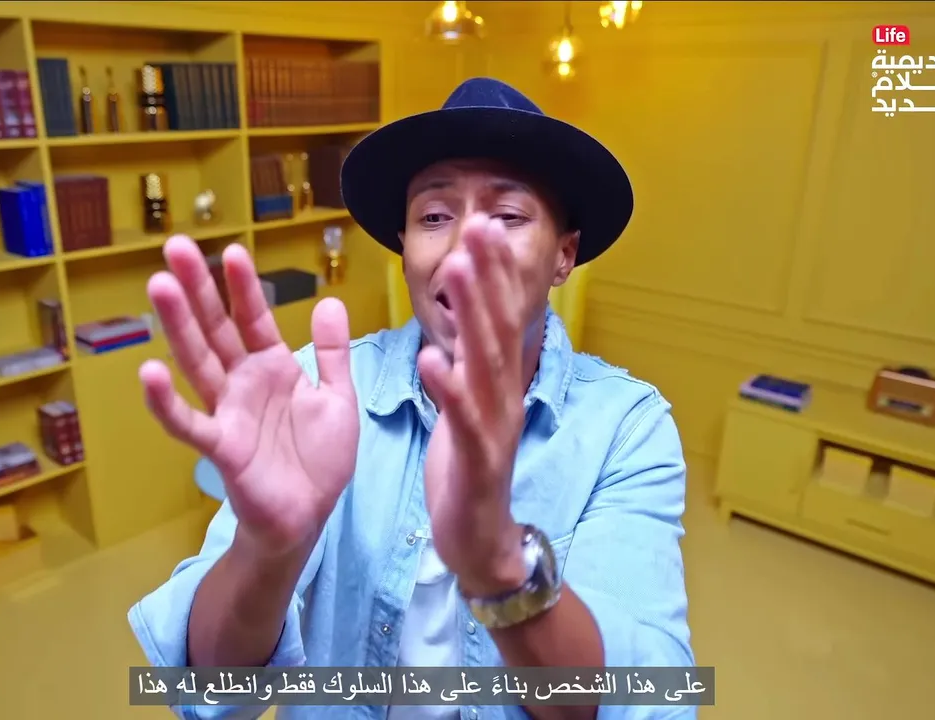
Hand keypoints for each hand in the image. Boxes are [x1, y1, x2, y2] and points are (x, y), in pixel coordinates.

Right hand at [140, 237, 359, 558]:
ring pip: (197, 361)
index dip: (243, 286)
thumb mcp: (338, 399)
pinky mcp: (220, 446)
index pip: (253, 318)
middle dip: (198, 289)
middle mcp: (243, 383)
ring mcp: (227, 412)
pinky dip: (166, 400)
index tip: (232, 249)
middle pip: (216, 328)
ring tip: (159, 286)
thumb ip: (333, 352)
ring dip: (178, 325)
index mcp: (272, 368)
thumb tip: (327, 300)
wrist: (309, 517)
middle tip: (175, 246)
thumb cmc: (319, 460)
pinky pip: (188, 421)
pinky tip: (148, 372)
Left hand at [418, 215, 530, 596]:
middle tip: (479, 225)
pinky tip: (432, 359)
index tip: (482, 224)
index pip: (499, 316)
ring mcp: (493, 425)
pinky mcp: (477, 459)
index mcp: (496, 381)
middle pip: (498, 325)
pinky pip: (461, 418)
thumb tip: (463, 315)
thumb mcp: (468, 404)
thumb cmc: (469, 468)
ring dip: (473, 312)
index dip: (492, 271)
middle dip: (488, 274)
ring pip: (484, 361)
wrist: (480, 538)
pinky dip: (448, 387)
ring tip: (457, 269)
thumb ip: (467, 361)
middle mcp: (503, 395)